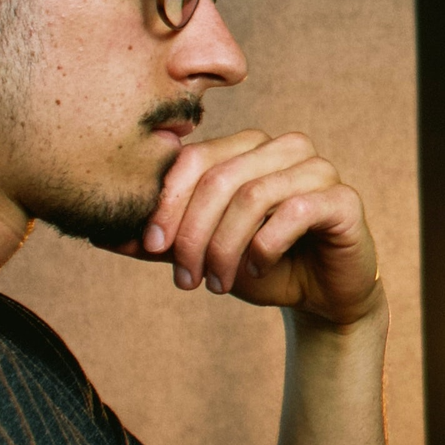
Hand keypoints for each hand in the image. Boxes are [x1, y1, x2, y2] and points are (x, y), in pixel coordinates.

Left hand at [126, 130, 382, 326]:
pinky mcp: (343, 199)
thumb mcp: (203, 252)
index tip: (149, 247)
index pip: (193, 160)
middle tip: (185, 279)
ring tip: (217, 283)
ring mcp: (317, 170)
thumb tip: (101, 234)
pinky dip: (266, 245)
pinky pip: (295, 212)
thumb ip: (162, 240)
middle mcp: (283, 148)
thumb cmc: (262, 266)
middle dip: (193, 235)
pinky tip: (258, 269)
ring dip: (226, 247)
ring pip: (253, 195)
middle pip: (219, 179)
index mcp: (247, 147)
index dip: (166, 204)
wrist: (321, 297)